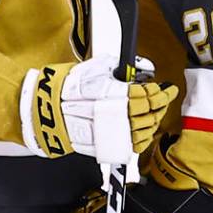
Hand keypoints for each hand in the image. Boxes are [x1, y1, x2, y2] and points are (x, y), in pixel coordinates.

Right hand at [20, 54, 177, 163]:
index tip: (164, 87)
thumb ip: (115, 66)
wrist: (48, 112)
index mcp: (111, 94)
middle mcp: (113, 115)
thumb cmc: (67, 89)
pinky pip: (134, 145)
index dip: (159, 91)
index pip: (145, 95)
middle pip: (148, 112)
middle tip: (164, 97)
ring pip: (144, 129)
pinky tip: (145, 129)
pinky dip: (144, 137)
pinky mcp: (108, 146)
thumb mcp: (92, 69)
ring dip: (154, 120)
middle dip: (160, 104)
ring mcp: (112, 133)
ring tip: (155, 111)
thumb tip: (135, 66)